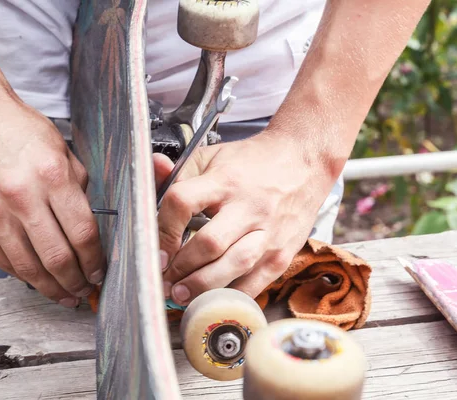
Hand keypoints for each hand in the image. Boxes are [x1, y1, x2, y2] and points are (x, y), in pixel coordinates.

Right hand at [0, 99, 103, 307]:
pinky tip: (38, 280)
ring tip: (65, 296)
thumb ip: (78, 190)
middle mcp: (21, 196)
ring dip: (51, 288)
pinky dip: (24, 275)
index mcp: (52, 176)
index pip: (82, 233)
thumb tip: (90, 228)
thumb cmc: (23, 131)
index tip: (100, 272)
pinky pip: (4, 260)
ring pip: (29, 267)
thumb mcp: (64, 152)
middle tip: (86, 291)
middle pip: (57, 256)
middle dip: (77, 282)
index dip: (95, 260)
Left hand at [157, 133, 336, 305]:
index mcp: (224, 181)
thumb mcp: (212, 156)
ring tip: (181, 294)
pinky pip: (255, 283)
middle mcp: (248, 208)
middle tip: (163, 280)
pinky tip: (213, 300)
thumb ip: (178, 172)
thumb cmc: (253, 163)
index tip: (155, 247)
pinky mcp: (282, 254)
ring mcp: (269, 233)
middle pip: (210, 243)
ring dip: (202, 286)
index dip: (163, 229)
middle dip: (181, 267)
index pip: (183, 203)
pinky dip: (231, 297)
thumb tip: (152, 169)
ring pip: (234, 267)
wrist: (304, 163)